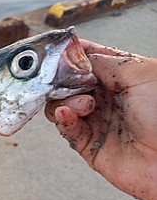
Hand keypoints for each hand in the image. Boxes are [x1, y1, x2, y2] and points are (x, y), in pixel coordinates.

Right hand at [45, 40, 156, 199]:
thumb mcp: (142, 74)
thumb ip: (105, 63)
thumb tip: (78, 59)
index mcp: (123, 78)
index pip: (89, 60)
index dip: (71, 55)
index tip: (57, 53)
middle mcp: (108, 99)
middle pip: (69, 83)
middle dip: (63, 81)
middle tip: (64, 81)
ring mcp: (98, 122)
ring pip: (62, 106)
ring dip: (66, 102)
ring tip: (84, 105)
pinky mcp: (89, 145)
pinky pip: (66, 129)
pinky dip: (62, 120)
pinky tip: (67, 114)